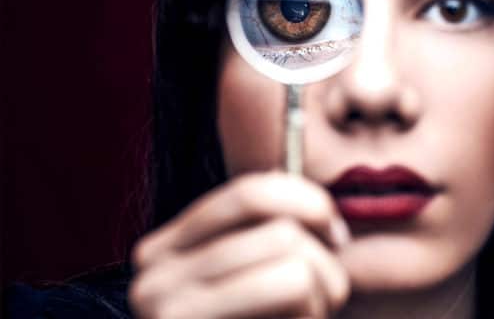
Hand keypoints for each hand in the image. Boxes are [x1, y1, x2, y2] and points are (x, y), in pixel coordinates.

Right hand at [129, 171, 350, 318]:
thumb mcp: (261, 284)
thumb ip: (274, 240)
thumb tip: (322, 205)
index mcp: (169, 248)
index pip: (250, 190)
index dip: (309, 202)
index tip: (335, 235)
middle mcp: (154, 271)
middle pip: (282, 230)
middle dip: (325, 266)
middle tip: (320, 301)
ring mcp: (165, 304)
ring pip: (293, 258)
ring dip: (322, 295)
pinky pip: (291, 284)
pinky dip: (311, 312)